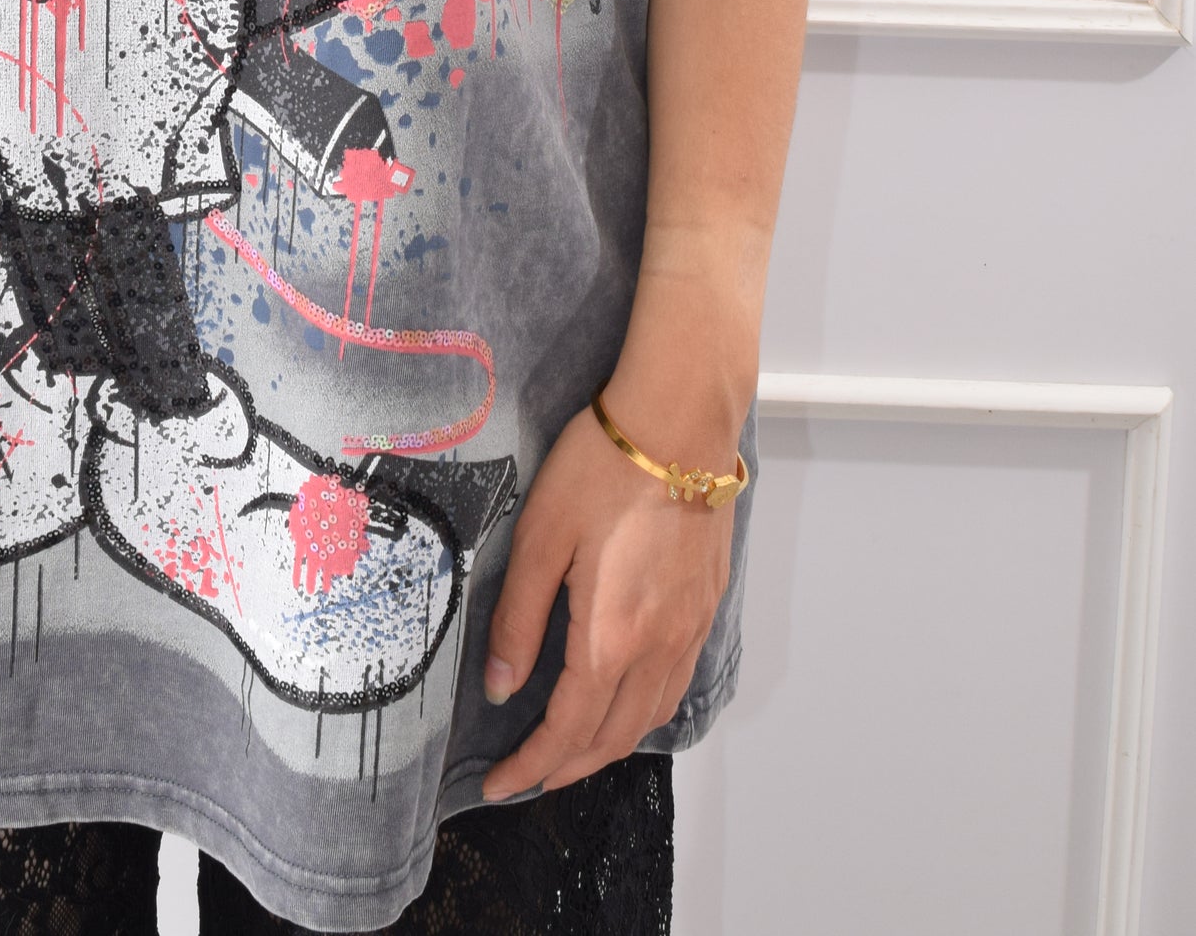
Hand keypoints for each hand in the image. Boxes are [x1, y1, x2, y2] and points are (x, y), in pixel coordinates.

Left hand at [480, 388, 733, 796]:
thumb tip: (502, 686)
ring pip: (651, 717)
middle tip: (526, 775)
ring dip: (608, 747)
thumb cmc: (602, 467)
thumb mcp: (540, 536)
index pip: (569, 729)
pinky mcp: (707, 605)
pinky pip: (676, 684)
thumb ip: (519, 618)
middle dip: (567, 767)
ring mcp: (691, 627)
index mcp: (612, 635)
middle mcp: (660, 645)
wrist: (679, 420)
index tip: (498, 784)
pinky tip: (623, 701)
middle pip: (614, 737)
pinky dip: (644, 712)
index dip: (531, 765)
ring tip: (569, 750)